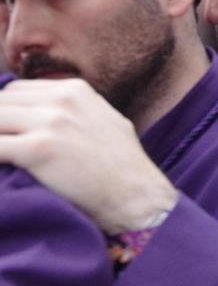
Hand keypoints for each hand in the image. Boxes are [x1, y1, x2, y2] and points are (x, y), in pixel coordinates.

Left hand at [0, 79, 176, 233]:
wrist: (136, 195)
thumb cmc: (120, 166)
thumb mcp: (102, 119)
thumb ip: (72, 110)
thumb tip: (39, 115)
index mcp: (75, 90)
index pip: (17, 91)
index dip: (7, 113)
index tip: (7, 133)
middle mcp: (62, 99)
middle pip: (1, 103)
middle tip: (6, 147)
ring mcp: (51, 122)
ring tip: (3, 159)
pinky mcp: (39, 148)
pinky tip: (1, 168)